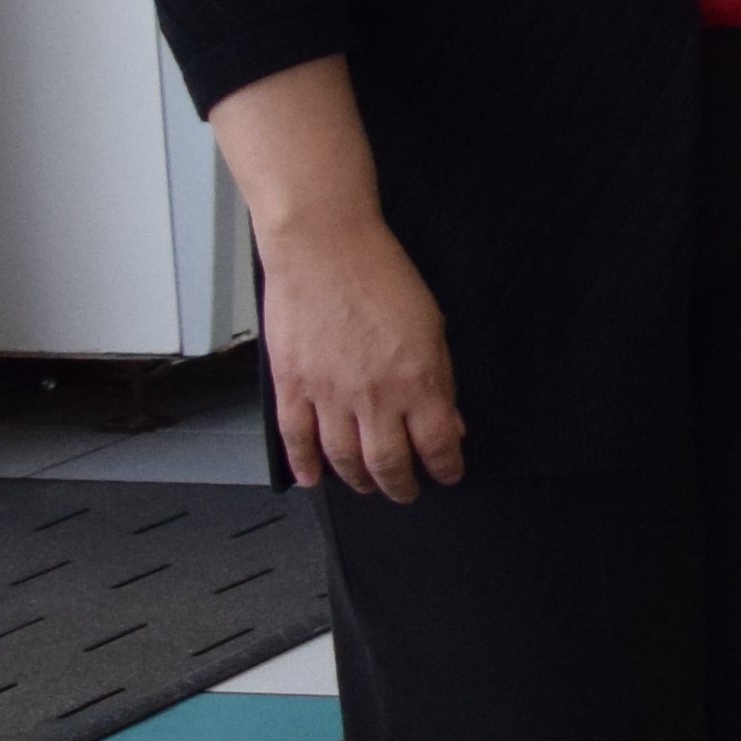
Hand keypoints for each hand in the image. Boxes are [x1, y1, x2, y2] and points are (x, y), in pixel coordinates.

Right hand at [263, 212, 464, 499]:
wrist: (324, 249)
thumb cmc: (380, 276)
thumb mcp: (433, 327)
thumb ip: (441, 380)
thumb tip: (449, 420)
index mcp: (417, 381)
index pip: (438, 445)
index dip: (446, 467)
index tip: (448, 474)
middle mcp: (373, 396)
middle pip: (388, 463)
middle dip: (401, 486)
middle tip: (406, 491)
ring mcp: (328, 395)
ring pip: (342, 459)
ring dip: (357, 480)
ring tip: (367, 485)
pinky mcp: (291, 386)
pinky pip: (296, 439)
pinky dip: (305, 464)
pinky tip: (314, 478)